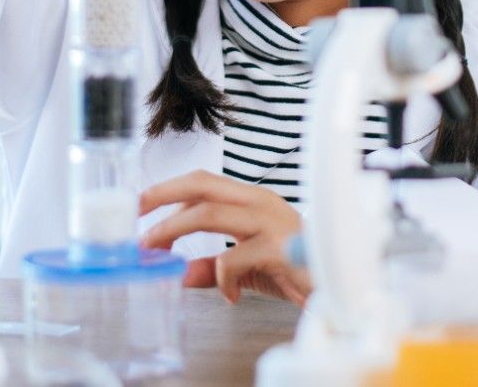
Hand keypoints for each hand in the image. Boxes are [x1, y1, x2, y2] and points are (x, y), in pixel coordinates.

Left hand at [139, 170, 311, 305]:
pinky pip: (233, 257)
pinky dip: (221, 277)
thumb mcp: (248, 268)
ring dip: (174, 229)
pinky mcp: (278, 248)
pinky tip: (227, 295)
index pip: (204, 182)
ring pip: (210, 212)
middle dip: (162, 194)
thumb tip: (176, 274)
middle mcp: (260, 202)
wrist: (343, 285)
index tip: (139, 205)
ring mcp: (270, 222)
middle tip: (133, 212)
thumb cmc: (299, 271)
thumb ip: (213, 269)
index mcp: (253, 200)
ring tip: (156, 250)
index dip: (168, 190)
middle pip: (202, 184)